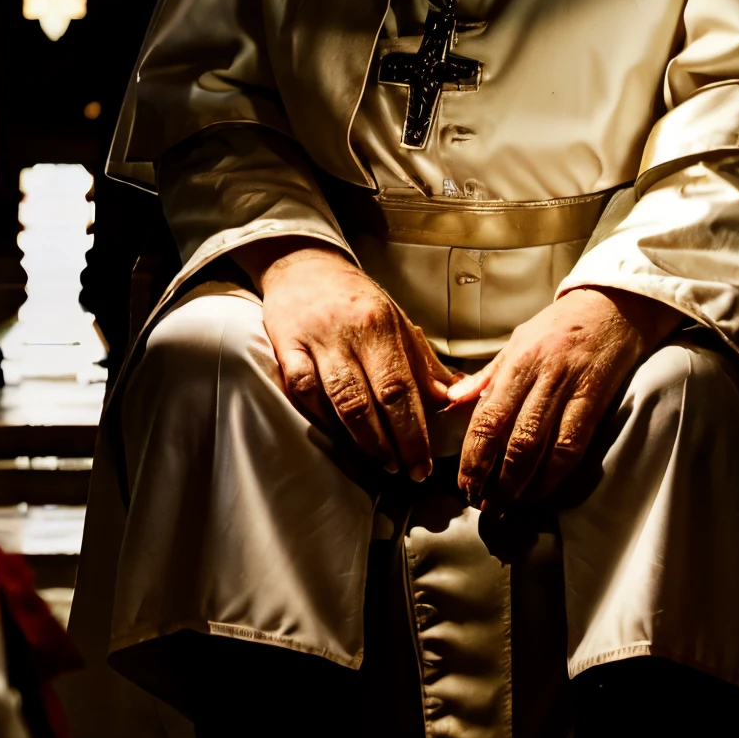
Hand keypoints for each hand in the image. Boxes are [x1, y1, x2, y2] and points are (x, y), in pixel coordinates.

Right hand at [243, 242, 455, 482]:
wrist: (304, 265)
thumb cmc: (355, 299)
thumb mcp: (396, 321)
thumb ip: (421, 363)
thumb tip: (453, 398)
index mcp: (381, 324)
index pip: (402, 387)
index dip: (414, 432)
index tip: (424, 463)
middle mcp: (349, 331)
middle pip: (372, 399)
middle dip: (393, 444)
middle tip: (407, 472)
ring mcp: (314, 339)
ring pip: (337, 400)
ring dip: (361, 440)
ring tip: (380, 462)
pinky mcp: (285, 345)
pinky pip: (302, 390)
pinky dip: (319, 418)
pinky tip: (336, 437)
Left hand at [446, 287, 679, 509]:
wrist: (613, 306)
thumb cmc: (560, 326)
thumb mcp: (518, 341)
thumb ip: (487, 375)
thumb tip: (451, 399)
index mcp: (517, 361)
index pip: (487, 415)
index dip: (473, 454)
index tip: (463, 482)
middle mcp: (541, 375)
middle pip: (512, 436)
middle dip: (492, 476)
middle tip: (481, 503)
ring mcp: (570, 387)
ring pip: (540, 445)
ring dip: (520, 482)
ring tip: (506, 504)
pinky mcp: (596, 399)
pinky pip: (573, 444)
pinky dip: (555, 473)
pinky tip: (541, 490)